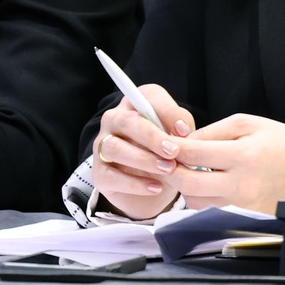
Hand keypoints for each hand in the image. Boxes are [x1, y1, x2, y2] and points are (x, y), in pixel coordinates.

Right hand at [93, 85, 197, 219]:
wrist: (153, 186)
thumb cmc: (167, 152)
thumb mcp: (179, 136)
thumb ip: (181, 127)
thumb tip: (182, 130)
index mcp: (136, 103)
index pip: (147, 97)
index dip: (167, 112)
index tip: (185, 131)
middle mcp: (115, 119)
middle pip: (127, 121)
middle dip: (152, 137)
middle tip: (173, 152)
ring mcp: (102, 145)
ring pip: (115, 148)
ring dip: (143, 159)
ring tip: (168, 169)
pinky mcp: (99, 173)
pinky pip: (111, 176)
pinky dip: (135, 184)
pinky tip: (155, 187)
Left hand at [172, 114, 284, 213]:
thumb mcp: (251, 124)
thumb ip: (215, 131)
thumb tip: (186, 142)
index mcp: (243, 154)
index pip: (194, 153)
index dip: (172, 148)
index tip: (163, 144)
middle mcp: (241, 183)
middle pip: (188, 184)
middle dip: (171, 172)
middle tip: (167, 163)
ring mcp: (243, 205)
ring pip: (197, 203)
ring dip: (187, 188)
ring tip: (191, 173)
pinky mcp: (246, 218)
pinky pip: (212, 212)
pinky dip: (203, 200)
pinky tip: (208, 186)